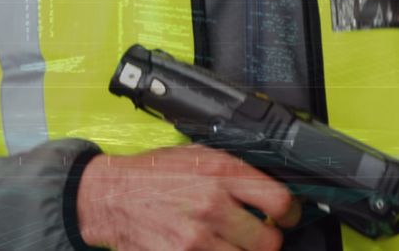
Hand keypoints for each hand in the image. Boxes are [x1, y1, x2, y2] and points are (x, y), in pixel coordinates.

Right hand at [77, 144, 299, 250]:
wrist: (108, 197)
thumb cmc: (151, 175)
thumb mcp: (194, 156)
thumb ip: (233, 171)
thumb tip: (268, 187)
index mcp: (219, 173)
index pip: (279, 201)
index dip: (290, 213)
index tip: (286, 216)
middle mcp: (211, 205)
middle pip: (269, 241)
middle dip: (265, 239)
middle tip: (255, 235)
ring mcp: (197, 238)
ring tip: (225, 242)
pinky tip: (205, 247)